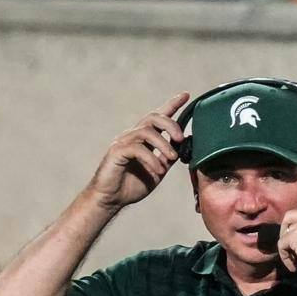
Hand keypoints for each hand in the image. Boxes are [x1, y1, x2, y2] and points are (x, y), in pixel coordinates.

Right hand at [87, 93, 187, 211]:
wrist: (111, 200)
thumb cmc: (131, 185)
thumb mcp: (158, 170)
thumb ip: (169, 157)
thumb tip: (185, 145)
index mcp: (143, 139)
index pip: (158, 116)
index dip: (172, 104)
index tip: (186, 95)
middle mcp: (133, 136)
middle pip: (153, 117)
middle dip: (170, 124)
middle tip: (181, 138)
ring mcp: (123, 142)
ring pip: (146, 131)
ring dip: (163, 144)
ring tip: (172, 158)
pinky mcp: (117, 151)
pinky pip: (137, 148)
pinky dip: (151, 158)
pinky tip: (158, 170)